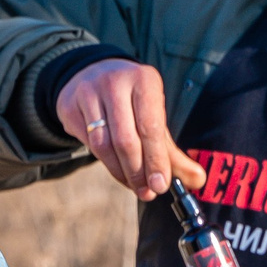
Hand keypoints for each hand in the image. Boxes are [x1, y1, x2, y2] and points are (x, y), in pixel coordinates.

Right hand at [57, 58, 207, 200]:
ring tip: (135, 185)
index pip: (150, 127)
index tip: (161, 185)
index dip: (156, 160)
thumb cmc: (132, 101)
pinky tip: (117, 170)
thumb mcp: (154, 116)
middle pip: (125, 139)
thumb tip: (198, 180)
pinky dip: (106, 163)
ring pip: (103, 145)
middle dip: (138, 172)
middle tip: (148, 192)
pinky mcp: (69, 106)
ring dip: (121, 172)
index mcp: (144, 80)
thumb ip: (174, 151)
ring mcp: (88, 92)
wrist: (93, 74)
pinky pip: (88, 144)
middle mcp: (114, 82)